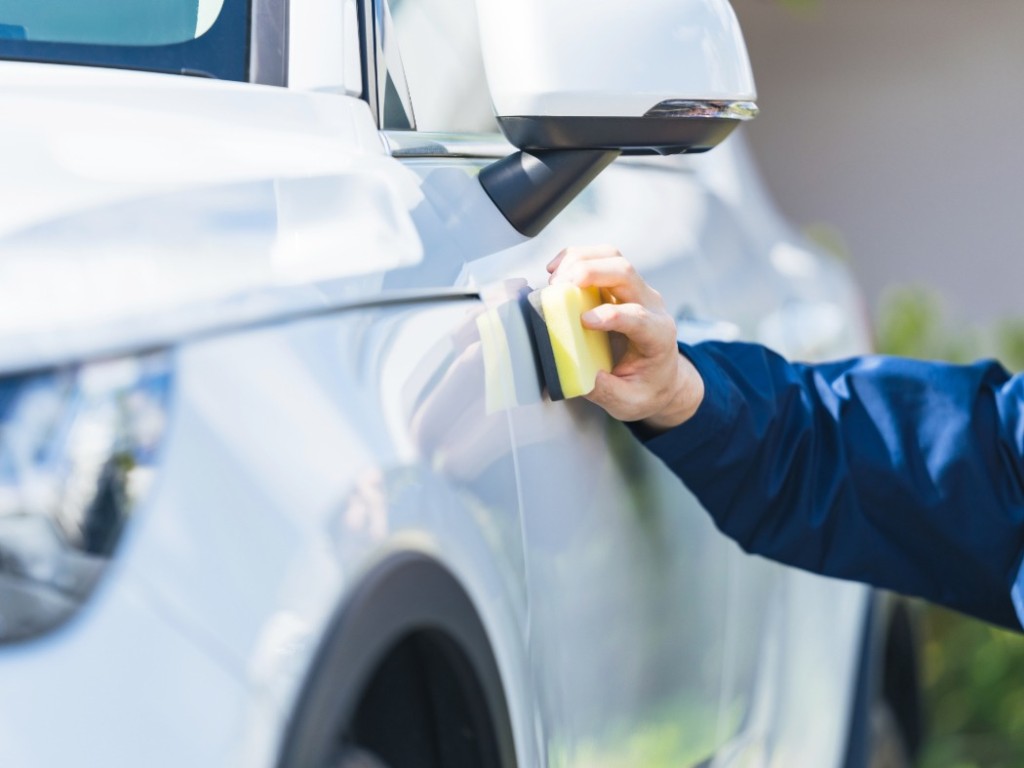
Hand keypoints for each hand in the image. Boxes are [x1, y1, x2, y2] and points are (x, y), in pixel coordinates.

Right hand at [547, 245, 703, 430]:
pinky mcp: (621, 286)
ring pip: (613, 258)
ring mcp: (637, 291)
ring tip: (554, 277)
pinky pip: (602, 260)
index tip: (584, 321)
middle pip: (625, 273)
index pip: (638, 316)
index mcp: (658, 336)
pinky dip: (577, 258)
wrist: (663, 377)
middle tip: (559, 287)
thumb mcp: (628, 402)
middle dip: (590, 273)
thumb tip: (578, 375)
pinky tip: (557, 269)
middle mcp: (652, 306)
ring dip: (581, 260)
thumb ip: (605, 391)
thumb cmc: (647, 389)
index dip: (611, 315)